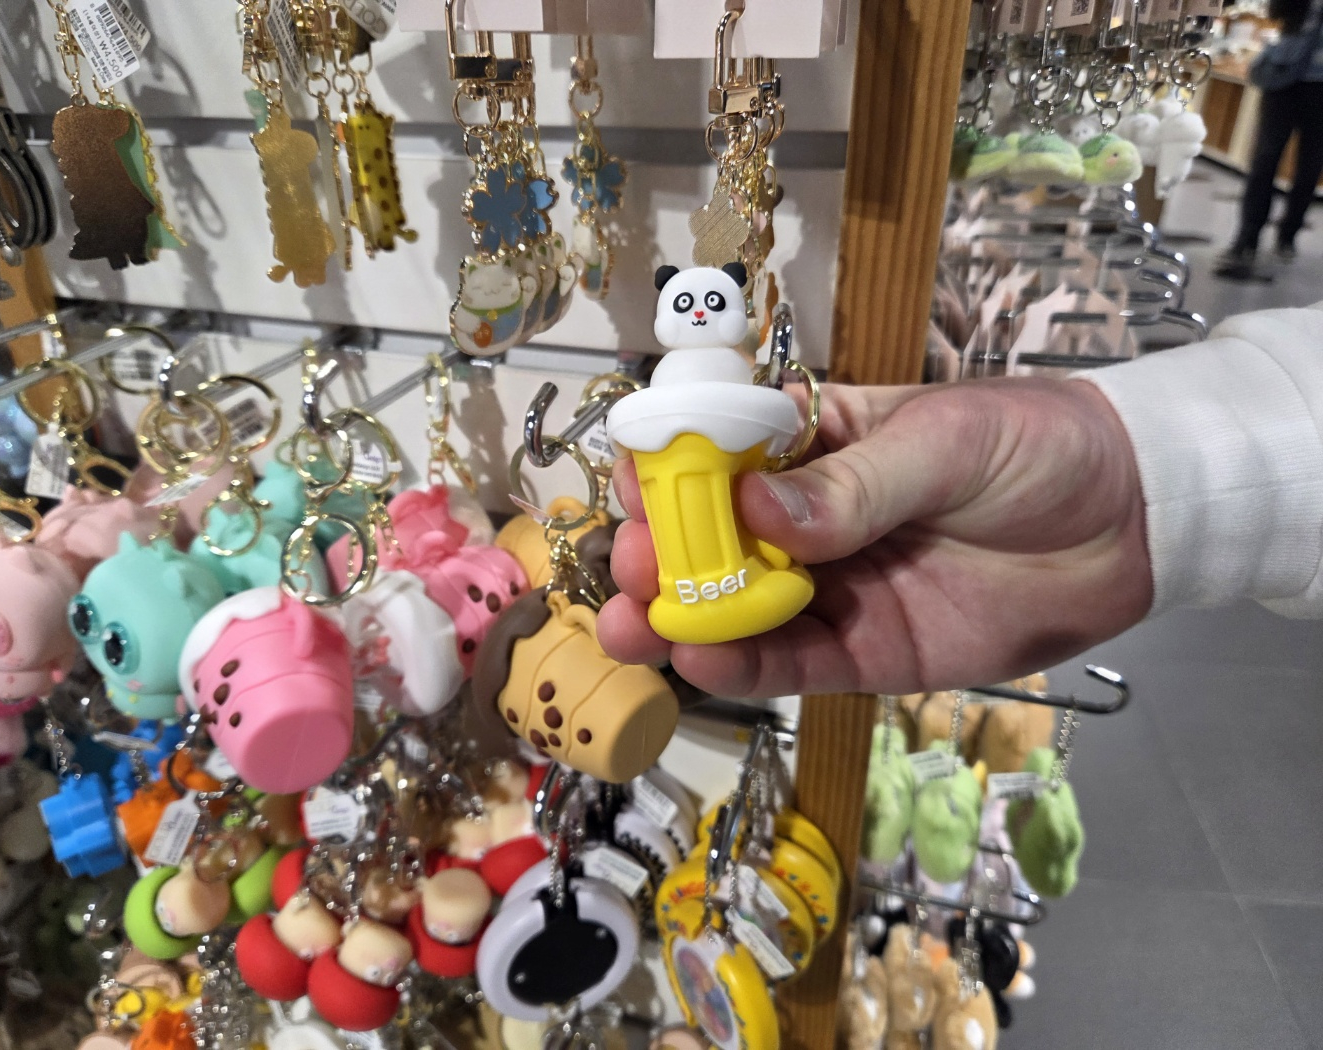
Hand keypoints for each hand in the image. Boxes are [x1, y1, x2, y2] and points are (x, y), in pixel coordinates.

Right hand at [596, 378, 1151, 697]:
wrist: (1131, 525)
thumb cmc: (1037, 449)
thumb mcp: (946, 443)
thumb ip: (853, 484)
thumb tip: (754, 511)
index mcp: (820, 443)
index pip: (724, 454)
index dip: (671, 469)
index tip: (632, 486)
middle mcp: (809, 520)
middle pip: (714, 539)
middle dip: (660, 553)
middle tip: (627, 568)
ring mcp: (833, 589)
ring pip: (736, 608)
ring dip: (679, 617)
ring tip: (630, 628)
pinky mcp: (863, 652)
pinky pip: (791, 663)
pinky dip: (741, 665)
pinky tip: (698, 661)